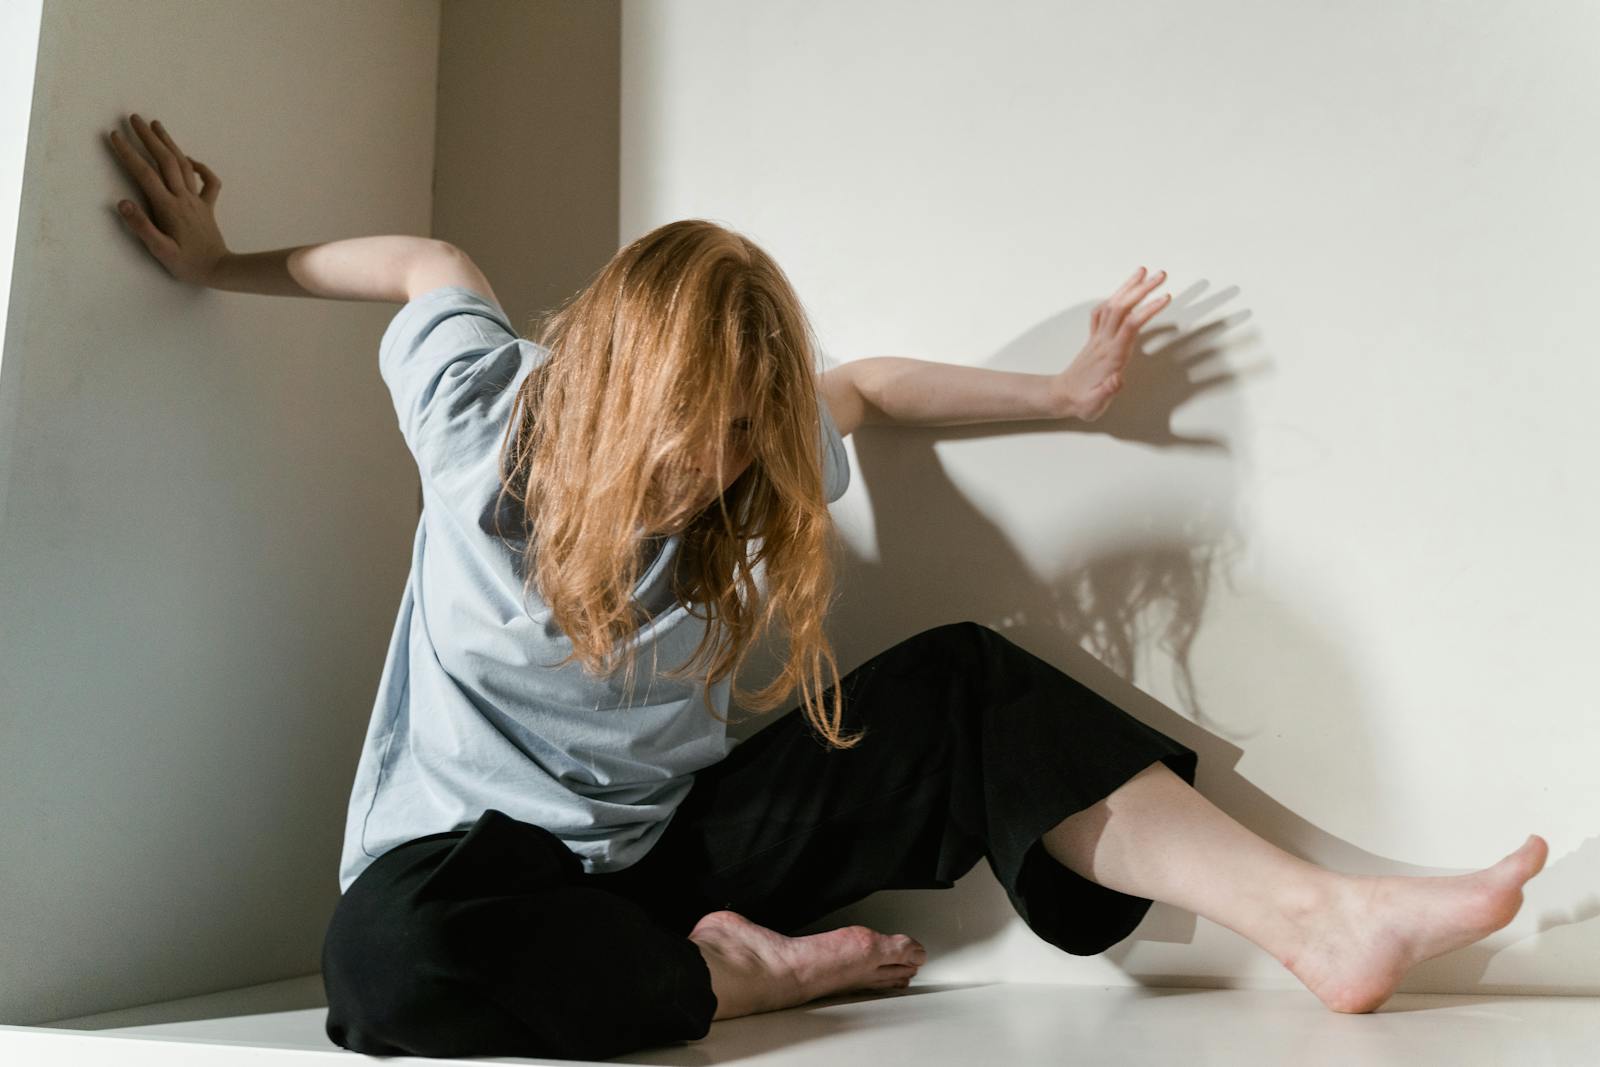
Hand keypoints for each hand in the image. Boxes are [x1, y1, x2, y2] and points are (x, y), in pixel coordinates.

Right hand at [106, 113, 227, 285]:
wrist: (221, 270)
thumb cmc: (188, 265)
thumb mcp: (160, 251)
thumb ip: (142, 227)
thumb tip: (123, 203)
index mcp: (168, 207)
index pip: (145, 174)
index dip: (128, 153)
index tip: (115, 135)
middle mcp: (183, 198)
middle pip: (165, 161)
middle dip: (148, 138)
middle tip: (133, 118)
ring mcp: (197, 201)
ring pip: (185, 165)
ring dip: (170, 143)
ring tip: (157, 125)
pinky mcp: (208, 207)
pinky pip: (209, 182)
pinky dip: (200, 167)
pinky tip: (190, 159)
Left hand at [1052, 267, 1171, 421]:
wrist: (1061, 396)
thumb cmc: (1082, 401)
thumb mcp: (1094, 404)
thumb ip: (1107, 392)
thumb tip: (1118, 380)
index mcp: (1111, 355)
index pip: (1131, 326)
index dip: (1148, 310)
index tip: (1165, 297)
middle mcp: (1104, 342)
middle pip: (1122, 307)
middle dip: (1142, 289)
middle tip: (1162, 275)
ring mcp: (1098, 337)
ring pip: (1112, 305)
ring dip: (1129, 287)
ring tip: (1145, 272)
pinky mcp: (1095, 337)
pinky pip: (1102, 311)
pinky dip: (1114, 297)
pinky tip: (1123, 291)